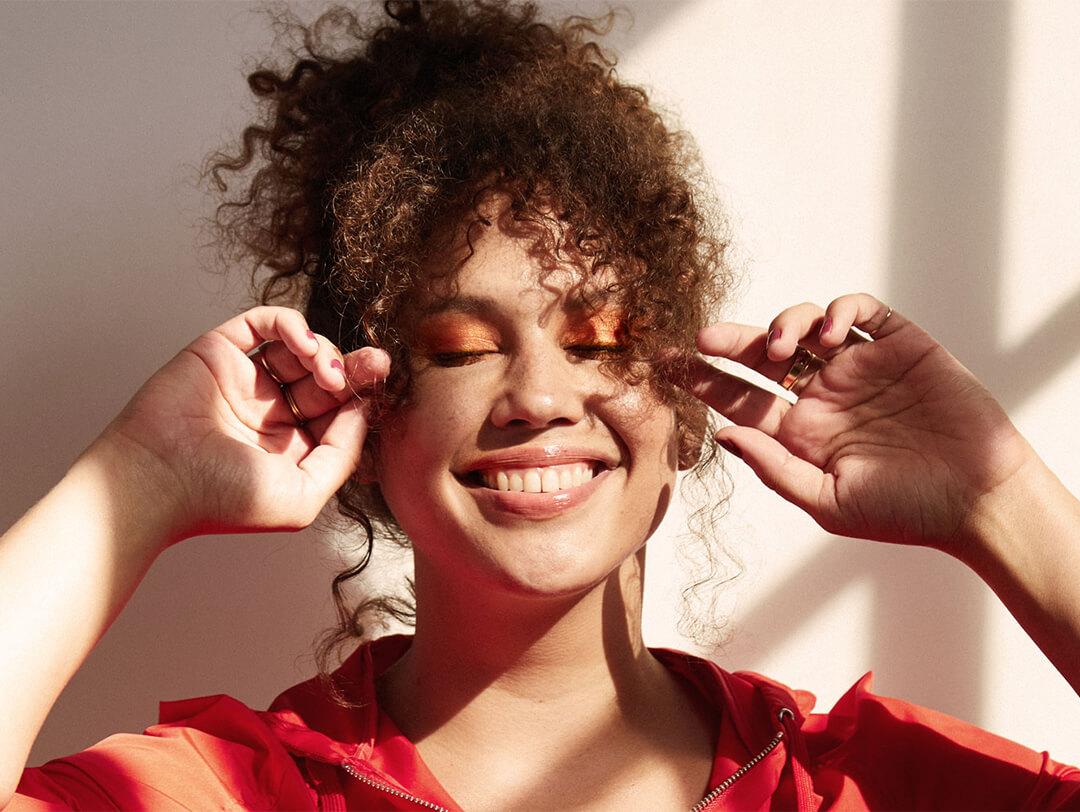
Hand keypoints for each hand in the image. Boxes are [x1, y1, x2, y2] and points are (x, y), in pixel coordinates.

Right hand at [96, 306, 388, 543]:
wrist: (155, 481)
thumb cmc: (222, 499)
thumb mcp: (303, 495)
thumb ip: (342, 456)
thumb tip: (363, 411)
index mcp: (291, 447)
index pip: (338, 412)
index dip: (361, 398)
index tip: (380, 390)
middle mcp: (270, 412)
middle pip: (326, 378)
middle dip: (355, 369)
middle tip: (377, 363)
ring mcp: (246, 380)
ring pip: (301, 349)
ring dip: (325, 351)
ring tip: (328, 370)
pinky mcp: (220, 351)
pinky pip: (265, 324)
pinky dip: (292, 325)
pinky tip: (306, 345)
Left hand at [684, 292, 1036, 553]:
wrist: (979, 501)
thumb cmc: (905, 511)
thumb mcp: (828, 500)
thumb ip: (774, 467)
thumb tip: (723, 434)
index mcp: (800, 432)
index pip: (741, 397)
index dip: (705, 380)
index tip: (668, 366)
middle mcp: (824, 395)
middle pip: (764, 356)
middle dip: (731, 343)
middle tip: (703, 340)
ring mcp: (860, 367)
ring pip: (806, 325)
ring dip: (785, 326)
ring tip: (781, 350)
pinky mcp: (900, 346)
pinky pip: (862, 311)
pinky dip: (840, 311)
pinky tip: (831, 334)